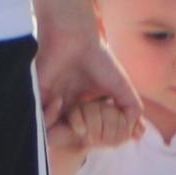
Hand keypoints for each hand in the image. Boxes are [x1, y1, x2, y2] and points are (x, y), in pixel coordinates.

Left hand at [35, 27, 141, 158]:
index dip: (95, 135)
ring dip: (64, 129)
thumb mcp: (121, 88)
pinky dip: (48, 115)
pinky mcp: (37, 95)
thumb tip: (138, 133)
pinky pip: (38, 118)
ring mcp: (50, 102)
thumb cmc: (99, 59)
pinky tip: (60, 102)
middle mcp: (66, 106)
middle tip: (89, 133)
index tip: (102, 132)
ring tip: (77, 122)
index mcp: (81, 106)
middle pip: (68, 134)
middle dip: (79, 137)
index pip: (86, 131)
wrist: (77, 38)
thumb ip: (131, 108)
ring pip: (51, 131)